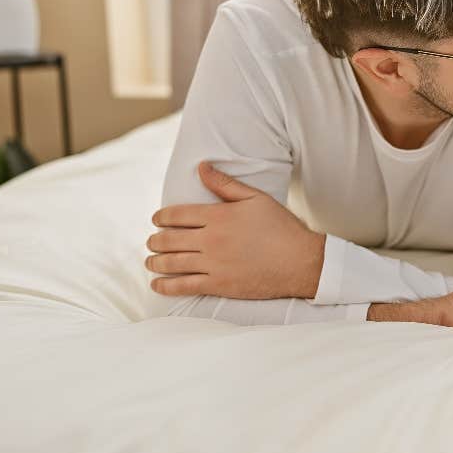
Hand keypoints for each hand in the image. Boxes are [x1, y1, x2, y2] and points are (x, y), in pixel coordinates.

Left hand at [146, 162, 324, 299]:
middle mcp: (211, 239)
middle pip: (169, 239)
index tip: (156, 220)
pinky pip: (184, 286)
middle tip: (152, 242)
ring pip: (172, 263)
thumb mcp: (255, 198)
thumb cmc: (281, 227)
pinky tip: (157, 284)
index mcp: (218, 216)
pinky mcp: (219, 284)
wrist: (301, 261)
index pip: (176, 215)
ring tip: (150, 261)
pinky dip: (165, 286)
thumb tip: (201, 167)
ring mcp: (213, 264)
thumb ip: (225, 184)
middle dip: (155, 240)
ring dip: (155, 262)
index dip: (161, 217)